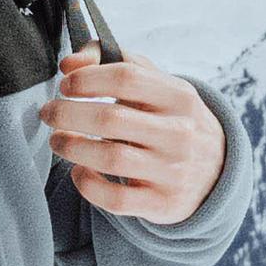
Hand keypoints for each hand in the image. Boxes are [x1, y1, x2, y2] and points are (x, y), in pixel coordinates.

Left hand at [45, 48, 225, 227]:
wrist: (216, 171)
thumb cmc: (171, 120)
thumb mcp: (156, 85)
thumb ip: (114, 62)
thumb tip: (68, 64)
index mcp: (179, 96)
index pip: (126, 77)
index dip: (87, 79)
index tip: (65, 85)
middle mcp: (179, 133)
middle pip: (111, 119)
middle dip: (67, 114)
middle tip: (49, 113)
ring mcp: (173, 171)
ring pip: (110, 159)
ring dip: (72, 147)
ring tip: (58, 140)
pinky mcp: (163, 204)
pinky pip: (115, 198)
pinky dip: (88, 184)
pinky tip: (79, 171)